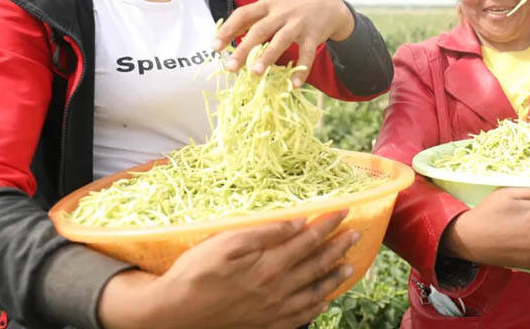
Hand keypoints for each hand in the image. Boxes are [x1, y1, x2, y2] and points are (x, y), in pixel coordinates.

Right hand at [98, 211, 357, 328]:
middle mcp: (278, 289)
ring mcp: (274, 311)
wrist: (174, 315)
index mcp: (270, 266)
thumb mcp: (227, 243)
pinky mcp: (265, 325)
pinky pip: (300, 317)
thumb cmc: (196, 273)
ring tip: (349, 265)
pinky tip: (324, 300)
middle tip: (355, 234)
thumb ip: (265, 233)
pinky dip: (316, 307)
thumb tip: (297, 223)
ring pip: (314, 292)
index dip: (327, 224)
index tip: (344, 211)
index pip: (308, 240)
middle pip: (316, 265)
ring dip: (334, 277)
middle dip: (338, 247)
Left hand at [212, 0, 354, 86]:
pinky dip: (301, 70)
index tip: (215, 47)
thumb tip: (225, 38)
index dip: (228, 29)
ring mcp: (298, 23)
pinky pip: (307, 54)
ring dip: (267, 57)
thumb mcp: (272, 7)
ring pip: (281, 40)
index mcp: (267, 5)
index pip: (243, 14)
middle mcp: (282, 12)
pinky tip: (294, 84)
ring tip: (255, 73)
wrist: (327, 3)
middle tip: (231, 67)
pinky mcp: (313, 35)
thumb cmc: (292, 9)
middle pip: (260, 30)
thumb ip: (252, 20)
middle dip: (244, 49)